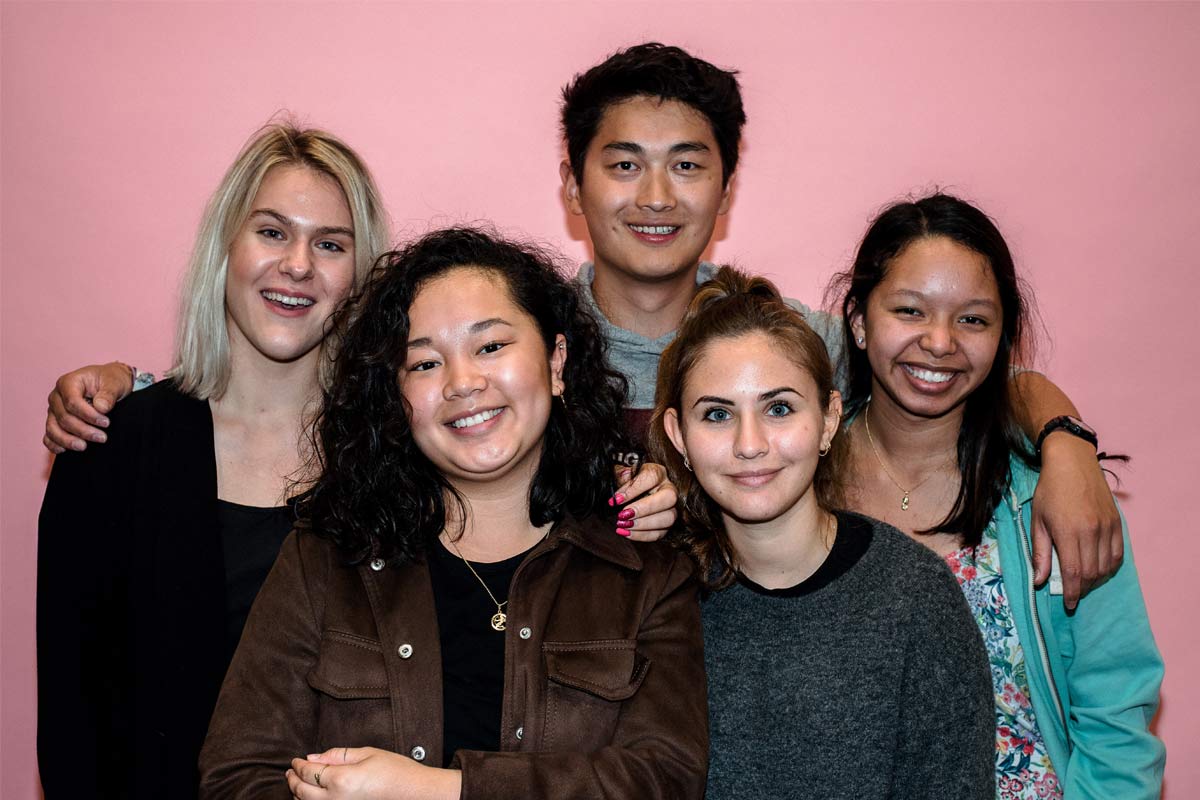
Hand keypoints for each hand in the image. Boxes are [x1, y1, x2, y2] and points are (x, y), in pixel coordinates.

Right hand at [43, 361, 134, 452]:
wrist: (110, 384)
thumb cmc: (112, 381)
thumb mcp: (115, 383)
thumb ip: (108, 394)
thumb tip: (101, 408)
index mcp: (68, 382)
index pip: (72, 402)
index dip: (88, 415)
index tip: (106, 423)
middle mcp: (56, 396)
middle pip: (63, 418)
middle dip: (83, 430)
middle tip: (102, 438)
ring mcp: (54, 410)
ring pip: (53, 428)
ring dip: (68, 440)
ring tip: (84, 446)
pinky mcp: (55, 422)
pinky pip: (49, 435)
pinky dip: (54, 444)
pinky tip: (65, 450)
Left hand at [287, 747, 460, 799]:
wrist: (415, 794)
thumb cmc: (396, 771)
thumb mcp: (367, 754)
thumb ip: (338, 755)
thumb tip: (313, 757)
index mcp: (341, 780)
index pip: (308, 772)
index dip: (298, 765)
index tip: (295, 760)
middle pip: (302, 791)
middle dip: (293, 780)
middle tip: (290, 771)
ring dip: (298, 794)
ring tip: (297, 783)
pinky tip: (311, 798)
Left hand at [609, 462, 678, 541]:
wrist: (631, 494)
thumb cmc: (627, 482)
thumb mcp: (622, 474)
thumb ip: (621, 475)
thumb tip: (622, 479)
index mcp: (659, 473)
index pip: (652, 477)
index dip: (634, 489)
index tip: (617, 499)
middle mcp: (669, 489)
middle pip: (669, 498)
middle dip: (644, 509)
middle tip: (623, 514)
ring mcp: (671, 508)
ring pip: (668, 518)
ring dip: (643, 524)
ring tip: (623, 524)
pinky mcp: (666, 524)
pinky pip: (660, 533)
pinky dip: (641, 535)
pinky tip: (626, 532)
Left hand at [1031, 434, 1122, 609]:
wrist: (1073, 463)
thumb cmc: (1049, 491)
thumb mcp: (1037, 521)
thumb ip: (1040, 553)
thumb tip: (1038, 581)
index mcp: (1068, 532)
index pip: (1073, 572)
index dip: (1071, 592)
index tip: (1069, 604)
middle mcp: (1091, 531)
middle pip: (1091, 573)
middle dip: (1082, 588)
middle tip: (1073, 593)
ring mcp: (1107, 527)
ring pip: (1106, 566)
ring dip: (1096, 580)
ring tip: (1084, 583)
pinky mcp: (1117, 523)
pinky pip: (1118, 554)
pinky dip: (1109, 567)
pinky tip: (1099, 569)